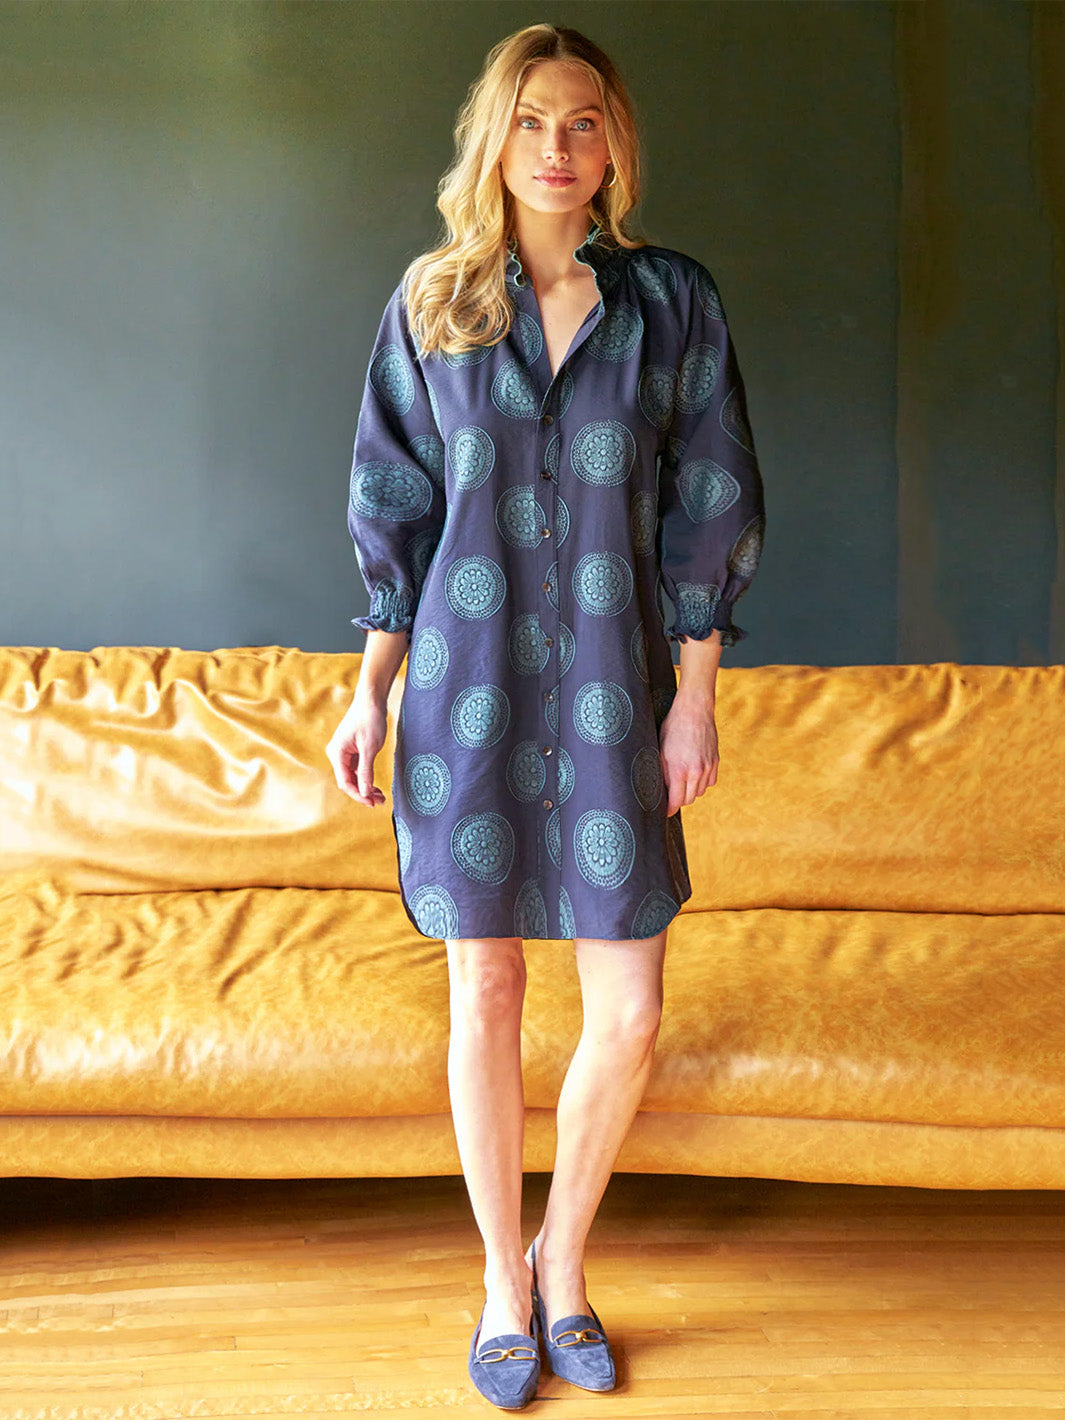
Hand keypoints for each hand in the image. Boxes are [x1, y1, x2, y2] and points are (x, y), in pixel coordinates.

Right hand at [325, 691, 388, 807]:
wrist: (371, 700)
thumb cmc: (370, 720)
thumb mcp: (370, 748)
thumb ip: (366, 772)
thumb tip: (364, 793)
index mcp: (337, 753)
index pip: (345, 782)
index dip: (358, 795)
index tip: (372, 803)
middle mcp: (336, 754)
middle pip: (348, 781)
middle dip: (363, 792)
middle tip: (380, 801)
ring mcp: (343, 752)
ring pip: (352, 776)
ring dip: (365, 786)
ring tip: (381, 796)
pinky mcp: (351, 750)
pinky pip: (356, 768)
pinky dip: (365, 777)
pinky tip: (375, 785)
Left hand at [659, 694, 718, 815]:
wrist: (694, 710)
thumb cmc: (673, 728)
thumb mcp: (660, 750)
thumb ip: (661, 773)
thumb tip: (659, 790)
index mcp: (679, 770)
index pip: (676, 802)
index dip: (669, 809)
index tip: (664, 812)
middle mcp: (696, 772)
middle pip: (688, 800)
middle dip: (679, 799)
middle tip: (670, 793)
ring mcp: (708, 767)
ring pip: (699, 792)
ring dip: (690, 790)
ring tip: (681, 779)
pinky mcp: (716, 762)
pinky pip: (709, 782)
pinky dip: (702, 782)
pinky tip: (694, 772)